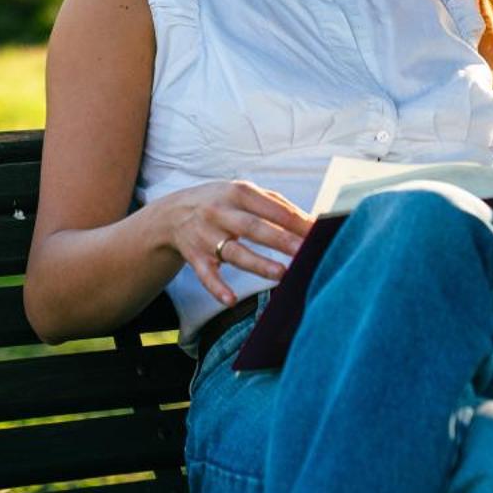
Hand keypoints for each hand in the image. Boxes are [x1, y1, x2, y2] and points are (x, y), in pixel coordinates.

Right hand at [161, 179, 315, 306]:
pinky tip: (230, 299)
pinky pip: (206, 274)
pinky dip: (217, 288)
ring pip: (234, 252)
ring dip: (257, 263)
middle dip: (281, 240)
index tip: (320, 233)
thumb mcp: (244, 194)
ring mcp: (206, 235)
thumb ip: (277, 205)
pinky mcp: (195, 256)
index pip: (272, 207)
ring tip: (281, 273)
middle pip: (254, 227)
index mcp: (238, 193)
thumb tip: (312, 222)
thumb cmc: (222, 202)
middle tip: (305, 252)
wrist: (173, 213)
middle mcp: (220, 212)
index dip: (296, 221)